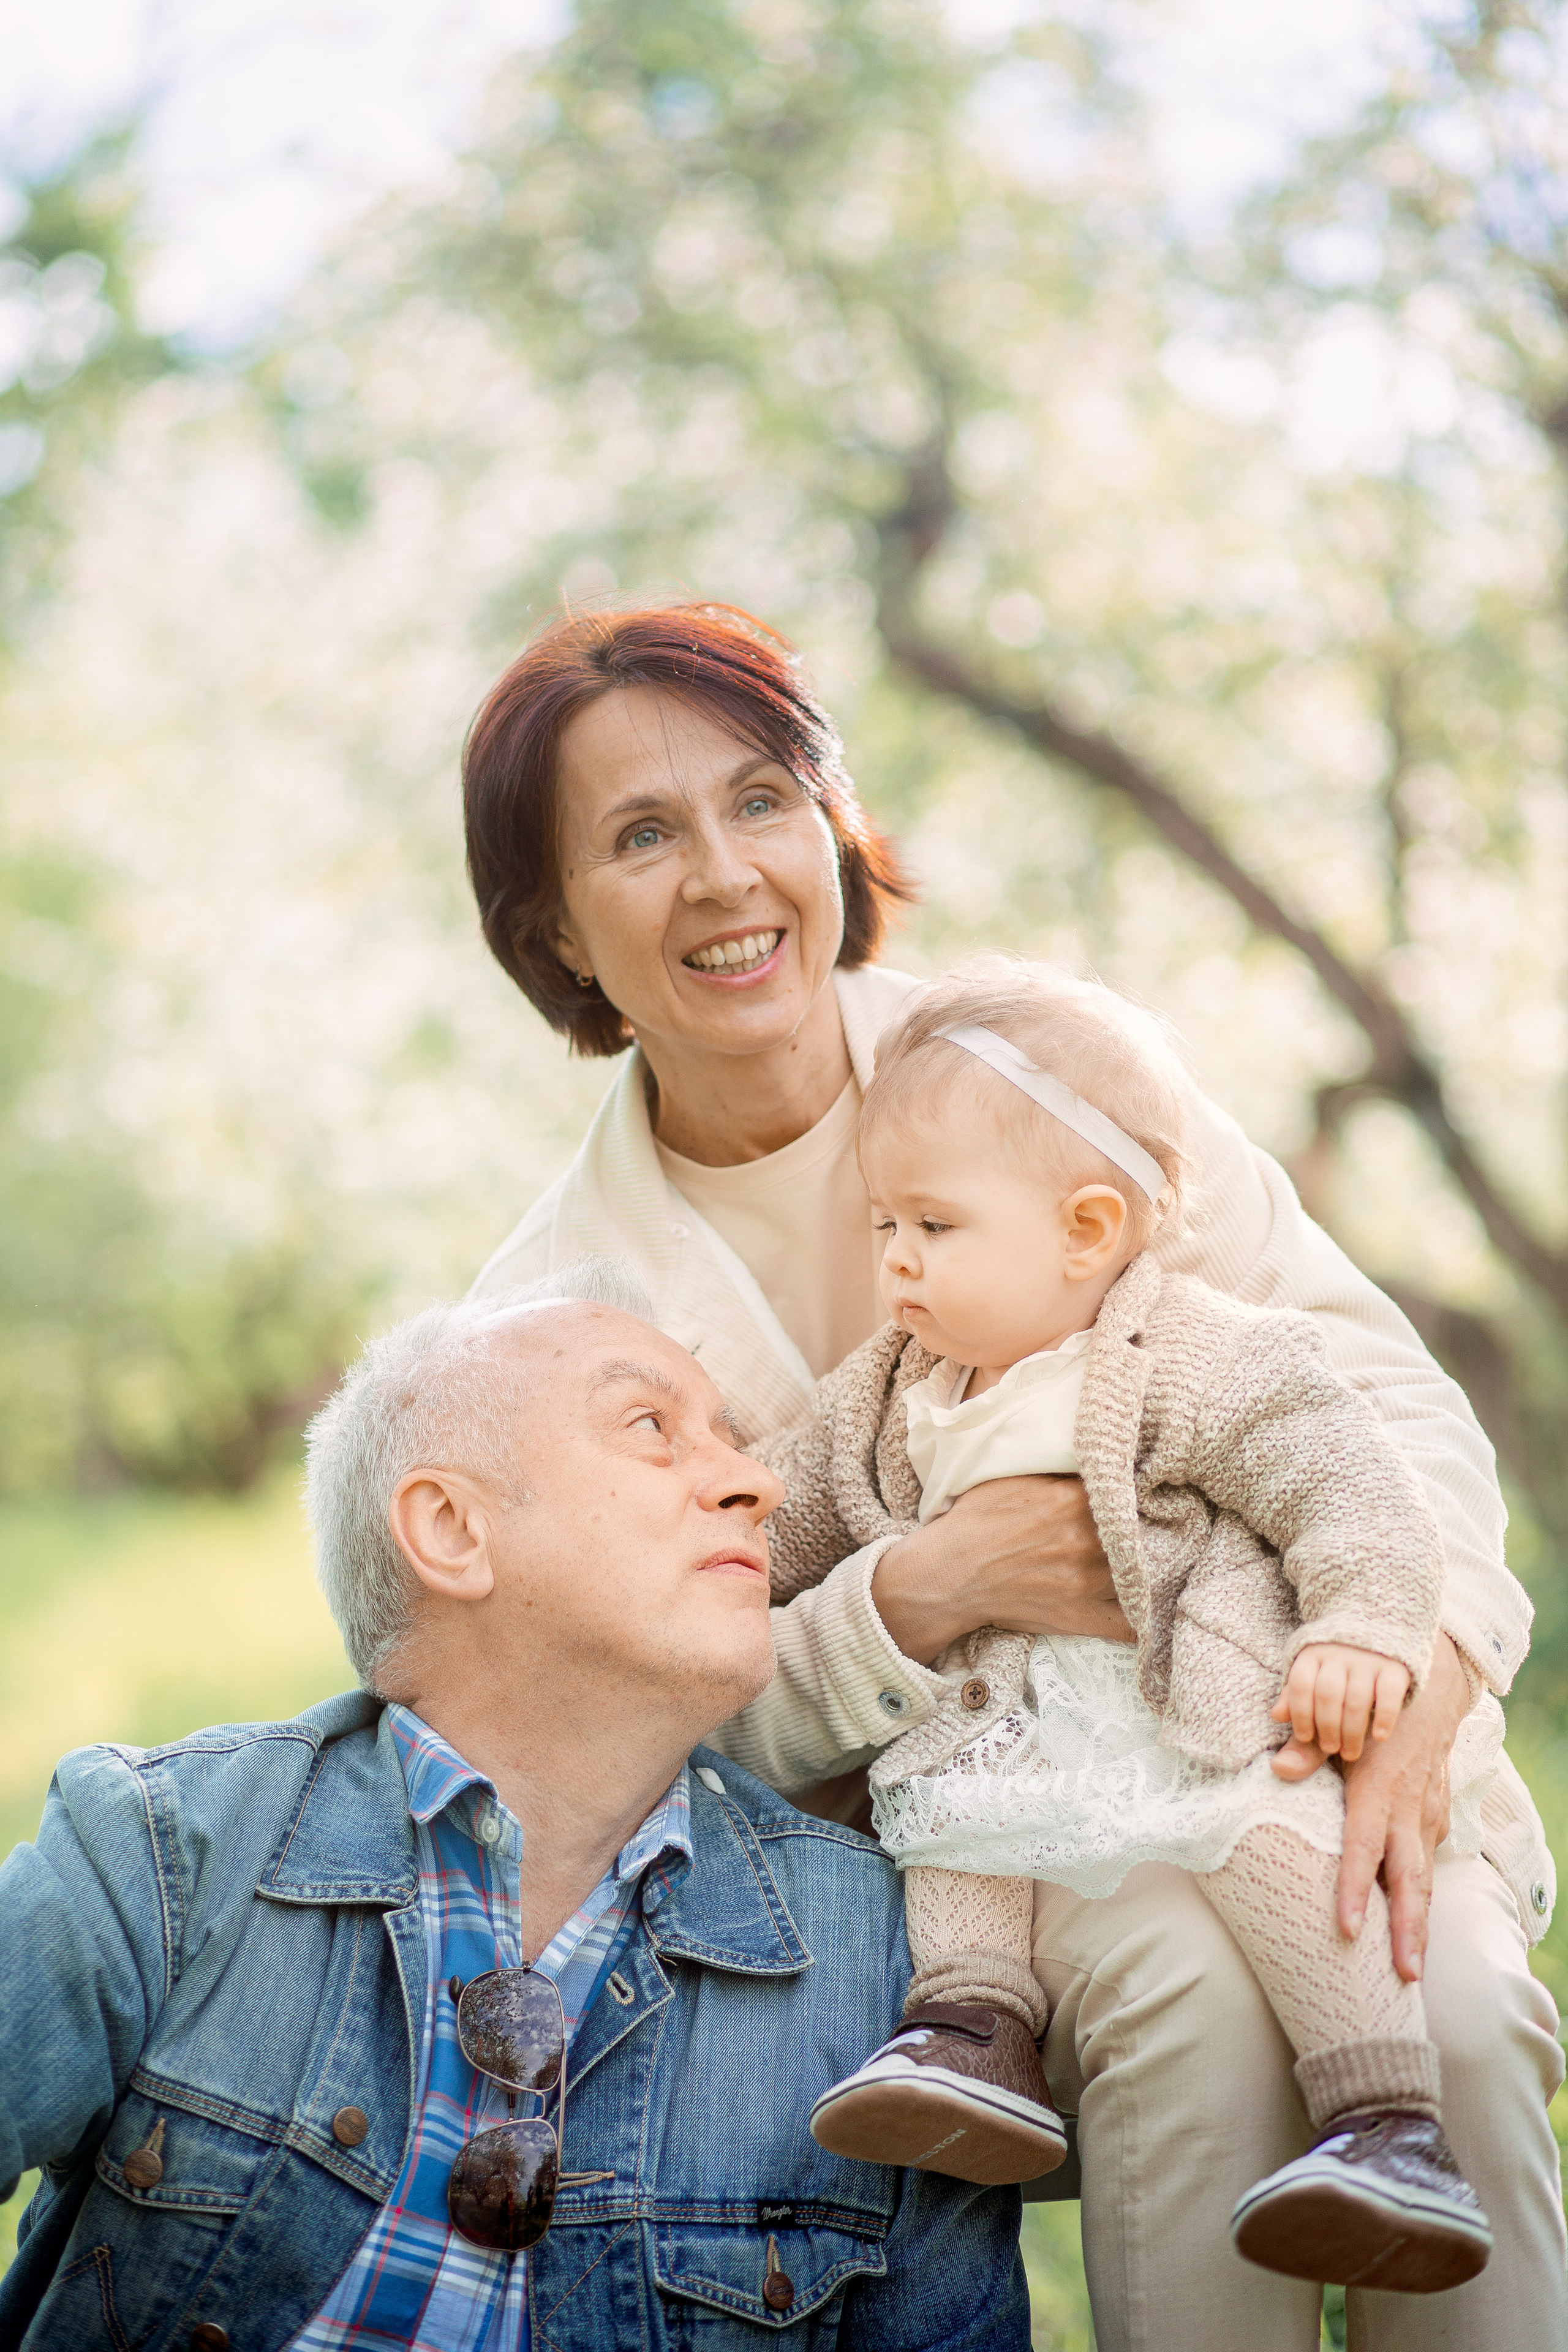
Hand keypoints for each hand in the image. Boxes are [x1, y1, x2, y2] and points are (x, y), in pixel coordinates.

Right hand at [870, 1474, 1130, 1664]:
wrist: (949, 1574)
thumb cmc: (977, 1521)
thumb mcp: (1015, 1476)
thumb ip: (1060, 1467)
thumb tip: (1098, 1453)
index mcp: (1071, 1499)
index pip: (1128, 1485)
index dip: (1140, 1484)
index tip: (1149, 1484)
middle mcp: (1086, 1540)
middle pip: (1143, 1527)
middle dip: (1151, 1521)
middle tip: (1159, 1517)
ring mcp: (1086, 1582)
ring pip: (1144, 1570)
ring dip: (1152, 1560)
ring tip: (1156, 1551)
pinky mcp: (1081, 1617)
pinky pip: (1131, 1623)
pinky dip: (1144, 1613)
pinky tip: (1149, 1599)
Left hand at [1271, 1643, 1409, 1764]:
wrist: (1375, 1634)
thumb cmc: (1336, 1674)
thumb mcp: (1313, 1686)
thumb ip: (1298, 1710)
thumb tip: (1276, 1728)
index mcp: (1312, 1655)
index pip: (1300, 1684)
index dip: (1300, 1714)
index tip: (1304, 1737)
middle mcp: (1338, 1654)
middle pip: (1327, 1693)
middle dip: (1327, 1727)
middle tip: (1330, 1749)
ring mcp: (1367, 1659)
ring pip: (1357, 1699)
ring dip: (1352, 1731)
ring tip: (1350, 1752)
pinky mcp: (1395, 1667)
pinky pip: (1388, 1694)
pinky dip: (1384, 1717)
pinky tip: (1379, 1737)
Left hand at [1273, 1634, 1467, 1978]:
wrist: (1428, 1687)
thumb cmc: (1369, 1708)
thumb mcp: (1338, 1724)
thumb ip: (1307, 1748)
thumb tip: (1276, 1768)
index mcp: (1377, 1792)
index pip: (1362, 1850)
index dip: (1353, 1890)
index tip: (1346, 1929)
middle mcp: (1407, 1811)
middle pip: (1409, 1881)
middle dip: (1408, 1930)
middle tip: (1405, 1974)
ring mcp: (1427, 1815)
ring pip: (1424, 1878)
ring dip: (1419, 1923)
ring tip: (1411, 1966)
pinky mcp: (1435, 1815)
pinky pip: (1428, 1860)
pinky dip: (1422, 1894)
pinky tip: (1412, 1922)